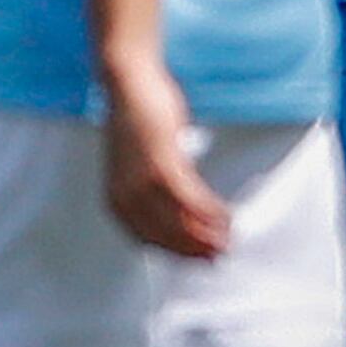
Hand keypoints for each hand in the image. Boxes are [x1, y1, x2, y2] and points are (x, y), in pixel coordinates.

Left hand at [100, 64, 231, 261]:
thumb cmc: (137, 122)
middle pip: (166, 236)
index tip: (199, 260)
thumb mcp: (138, 164)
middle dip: (196, 249)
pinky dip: (209, 210)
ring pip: (180, 220)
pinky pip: (190, 197)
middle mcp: (125, 195)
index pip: (147, 240)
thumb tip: (179, 210)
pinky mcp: (161, 163)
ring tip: (229, 237)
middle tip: (222, 254)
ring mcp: (142, 181)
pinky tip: (225, 215)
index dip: (177, 253)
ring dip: (208, 233)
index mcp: (115, 199)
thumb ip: (151, 189)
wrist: (129, 85)